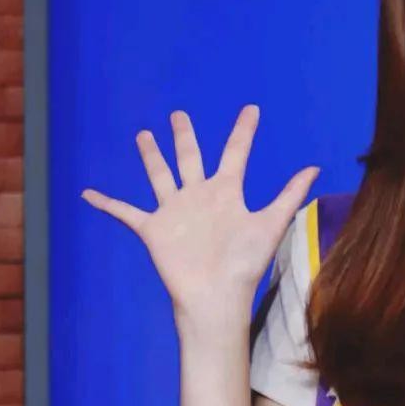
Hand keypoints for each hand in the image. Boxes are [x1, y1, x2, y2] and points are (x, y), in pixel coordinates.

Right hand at [80, 103, 319, 320]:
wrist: (216, 296)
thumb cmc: (245, 265)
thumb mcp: (270, 223)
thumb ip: (289, 194)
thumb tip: (316, 167)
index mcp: (227, 193)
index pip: (236, 153)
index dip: (244, 131)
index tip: (251, 108)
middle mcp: (199, 197)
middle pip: (191, 158)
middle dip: (185, 136)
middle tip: (179, 115)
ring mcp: (175, 212)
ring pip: (160, 175)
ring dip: (151, 156)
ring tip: (144, 135)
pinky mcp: (153, 229)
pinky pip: (125, 212)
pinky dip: (106, 203)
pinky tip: (88, 193)